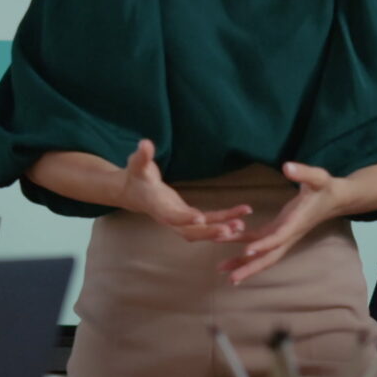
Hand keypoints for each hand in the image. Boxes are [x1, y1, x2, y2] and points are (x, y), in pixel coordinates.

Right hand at [117, 140, 250, 241]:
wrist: (134, 192)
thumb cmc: (137, 176)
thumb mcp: (137, 164)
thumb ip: (143, 156)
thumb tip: (145, 144)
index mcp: (158, 206)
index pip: (171, 216)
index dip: (184, 218)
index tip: (199, 218)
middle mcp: (170, 219)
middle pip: (190, 232)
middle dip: (210, 232)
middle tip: (229, 230)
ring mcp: (181, 222)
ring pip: (202, 231)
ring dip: (221, 229)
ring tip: (241, 224)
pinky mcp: (190, 218)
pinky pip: (209, 223)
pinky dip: (225, 220)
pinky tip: (241, 217)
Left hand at [219, 162, 342, 284]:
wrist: (335, 199)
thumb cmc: (325, 187)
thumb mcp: (317, 177)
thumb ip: (302, 172)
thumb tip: (287, 166)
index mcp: (296, 222)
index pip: (279, 237)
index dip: (263, 244)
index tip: (246, 251)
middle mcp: (289, 234)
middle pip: (270, 256)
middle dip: (251, 267)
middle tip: (232, 279)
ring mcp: (284, 235)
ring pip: (264, 255)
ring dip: (244, 264)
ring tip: (222, 270)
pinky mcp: (279, 231)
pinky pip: (260, 244)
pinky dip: (246, 251)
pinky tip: (230, 253)